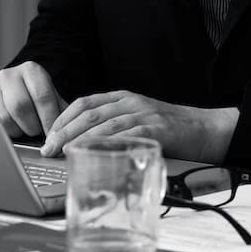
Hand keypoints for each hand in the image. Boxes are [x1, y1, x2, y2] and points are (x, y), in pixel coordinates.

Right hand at [0, 61, 67, 139]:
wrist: (19, 87)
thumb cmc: (38, 95)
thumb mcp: (53, 97)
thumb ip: (60, 111)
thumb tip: (64, 132)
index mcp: (31, 70)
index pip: (42, 96)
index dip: (49, 119)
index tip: (53, 134)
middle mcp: (10, 75)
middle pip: (21, 107)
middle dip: (32, 126)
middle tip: (38, 132)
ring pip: (5, 118)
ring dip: (19, 130)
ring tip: (27, 128)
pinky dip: (8, 132)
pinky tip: (16, 128)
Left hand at [40, 90, 238, 162]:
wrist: (203, 129)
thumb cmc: (168, 129)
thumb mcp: (136, 119)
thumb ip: (113, 125)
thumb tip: (80, 143)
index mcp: (123, 98)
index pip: (85, 103)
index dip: (63, 118)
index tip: (48, 135)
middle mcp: (130, 102)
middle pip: (89, 113)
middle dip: (64, 130)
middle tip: (47, 148)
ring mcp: (143, 114)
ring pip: (104, 123)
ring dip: (79, 139)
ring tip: (63, 153)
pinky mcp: (156, 129)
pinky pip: (127, 135)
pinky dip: (107, 145)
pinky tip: (94, 153)